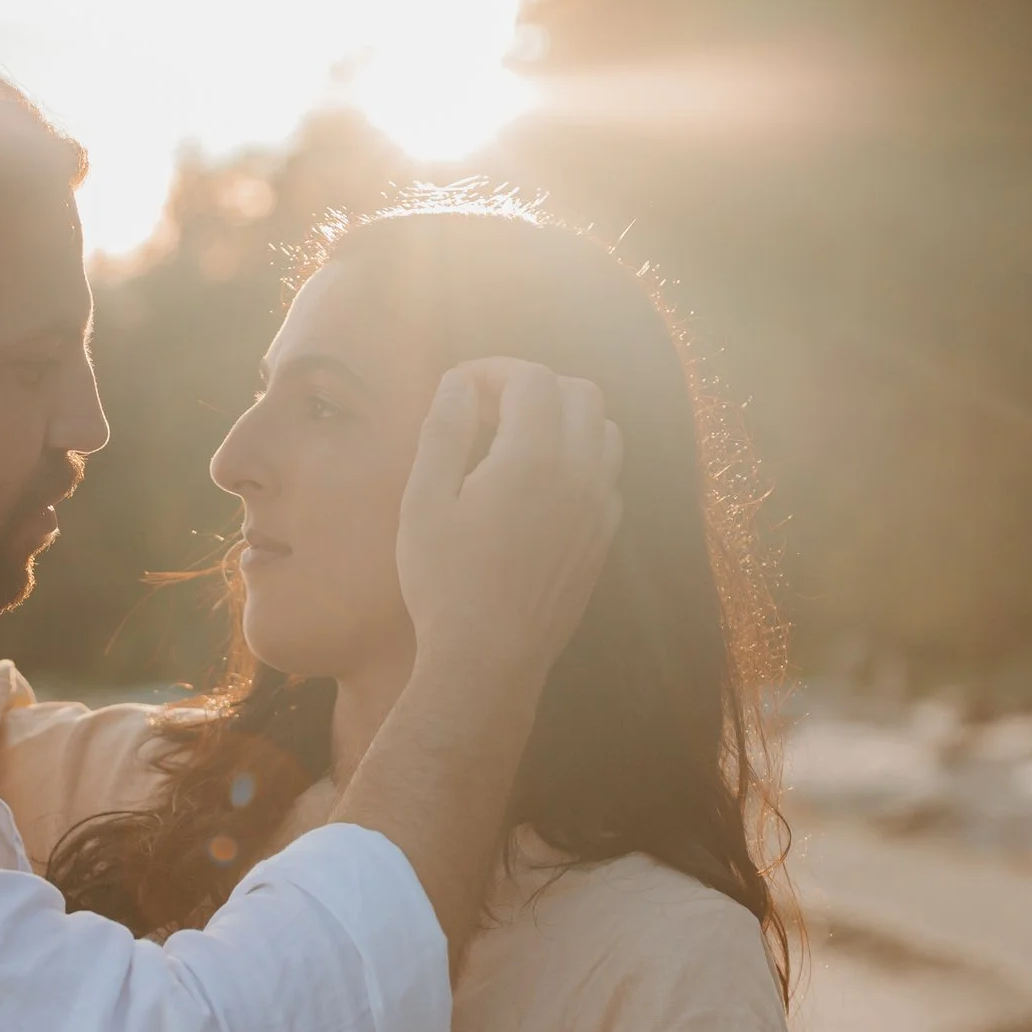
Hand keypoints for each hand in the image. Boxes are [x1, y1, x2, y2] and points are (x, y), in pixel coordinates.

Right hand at [394, 358, 620, 689]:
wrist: (488, 661)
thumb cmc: (445, 584)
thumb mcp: (423, 502)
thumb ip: (443, 430)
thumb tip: (458, 384)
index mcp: (533, 456)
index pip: (530, 377)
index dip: (492, 370)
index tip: (460, 388)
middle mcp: (580, 474)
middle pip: (580, 392)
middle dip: (534, 386)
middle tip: (487, 411)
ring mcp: (599, 508)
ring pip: (604, 430)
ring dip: (564, 419)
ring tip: (516, 442)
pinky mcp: (603, 539)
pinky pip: (608, 476)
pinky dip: (580, 460)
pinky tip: (539, 485)